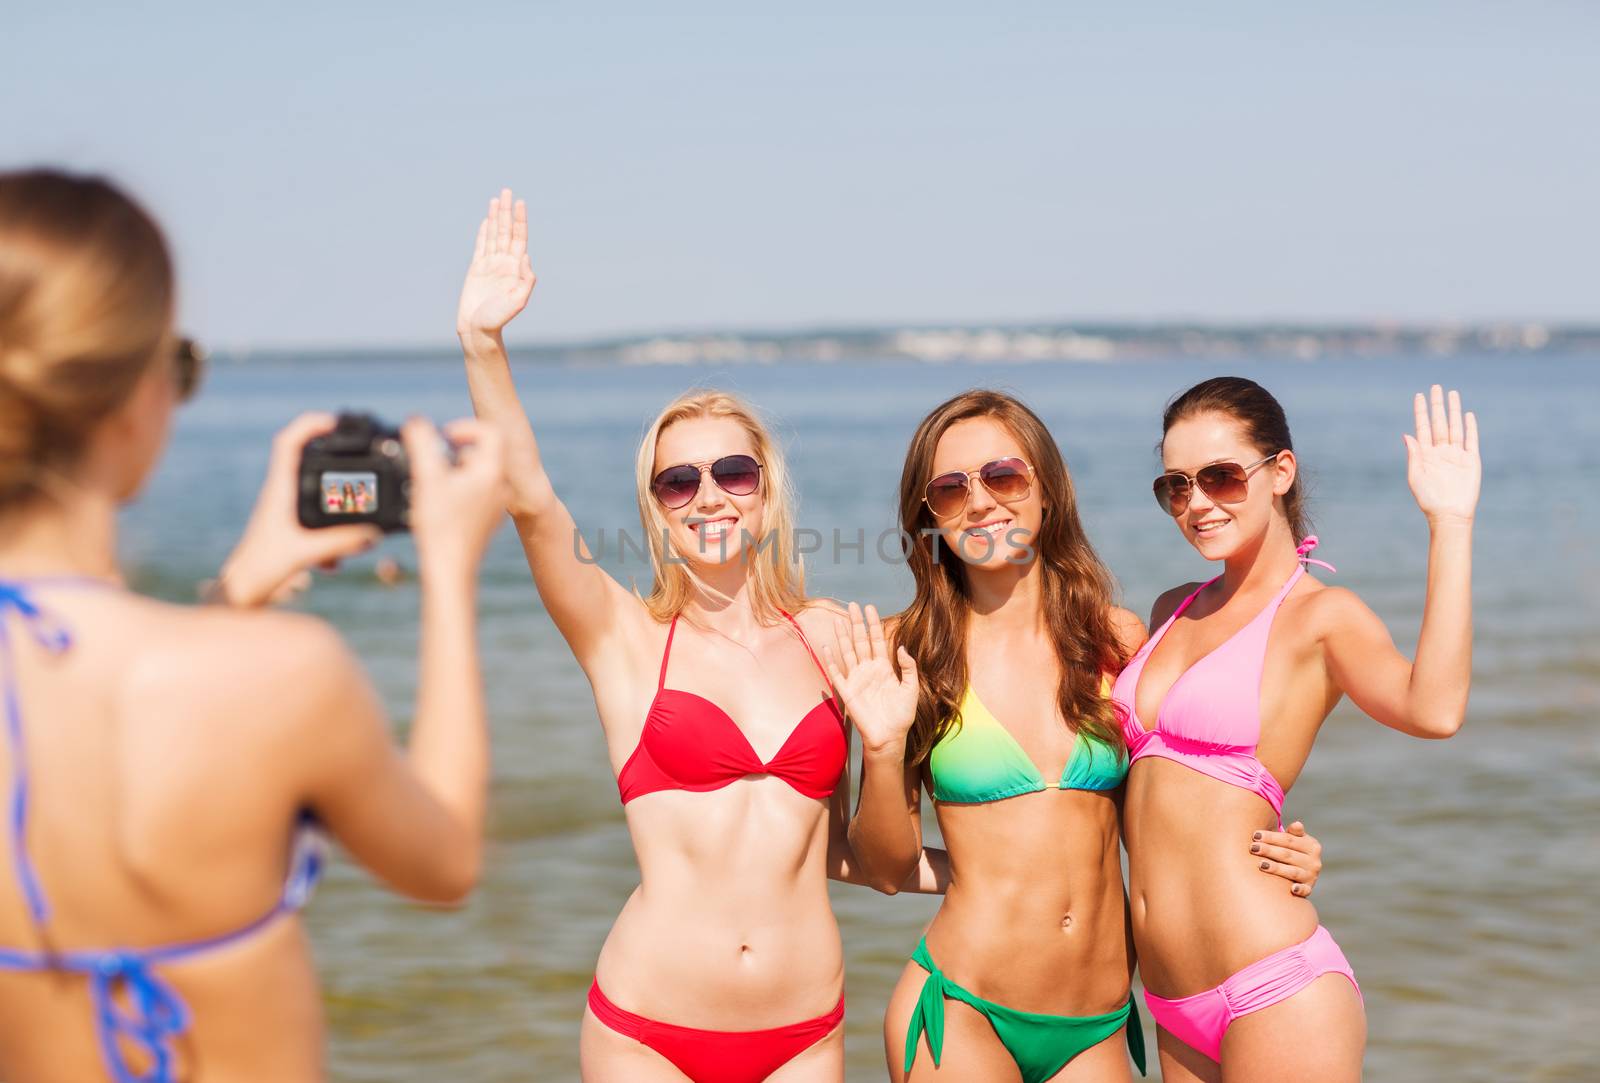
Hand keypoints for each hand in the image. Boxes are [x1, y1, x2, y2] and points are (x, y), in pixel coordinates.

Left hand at [217, 413, 382, 606]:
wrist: (240, 592)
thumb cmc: (260, 570)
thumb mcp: (305, 555)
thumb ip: (340, 543)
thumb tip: (373, 534)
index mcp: (278, 491)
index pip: (289, 443)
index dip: (311, 425)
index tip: (336, 423)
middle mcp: (279, 494)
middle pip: (303, 456)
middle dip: (331, 450)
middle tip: (357, 450)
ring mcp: (284, 509)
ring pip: (312, 485)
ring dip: (335, 494)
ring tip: (356, 507)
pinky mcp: (290, 525)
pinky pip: (316, 512)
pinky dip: (333, 524)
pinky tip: (339, 556)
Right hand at [403, 417, 507, 575]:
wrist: (450, 569)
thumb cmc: (440, 526)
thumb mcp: (426, 477)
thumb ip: (421, 443)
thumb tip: (416, 421)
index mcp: (492, 472)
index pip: (491, 432)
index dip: (466, 427)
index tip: (444, 436)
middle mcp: (500, 486)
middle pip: (485, 451)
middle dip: (456, 449)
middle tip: (434, 459)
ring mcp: (496, 504)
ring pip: (480, 472)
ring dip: (456, 468)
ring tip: (434, 481)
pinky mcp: (487, 518)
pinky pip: (477, 491)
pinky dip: (459, 486)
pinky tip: (439, 500)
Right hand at [456, 188, 535, 339]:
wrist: (478, 329)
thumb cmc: (499, 319)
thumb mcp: (518, 301)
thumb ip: (525, 280)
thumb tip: (526, 257)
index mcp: (515, 268)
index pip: (519, 238)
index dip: (519, 220)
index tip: (519, 202)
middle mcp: (504, 263)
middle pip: (506, 231)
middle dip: (506, 211)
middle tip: (506, 190)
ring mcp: (490, 265)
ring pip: (493, 235)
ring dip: (495, 217)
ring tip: (496, 199)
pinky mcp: (476, 270)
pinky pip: (480, 246)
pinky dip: (483, 233)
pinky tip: (486, 222)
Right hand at [822, 603, 917, 756]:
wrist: (889, 736)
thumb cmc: (902, 715)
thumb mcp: (911, 688)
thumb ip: (908, 667)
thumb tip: (901, 647)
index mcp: (884, 668)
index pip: (877, 640)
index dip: (873, 624)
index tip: (870, 608)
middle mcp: (868, 670)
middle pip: (860, 641)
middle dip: (856, 624)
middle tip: (852, 606)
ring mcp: (856, 679)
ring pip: (848, 652)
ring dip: (843, 636)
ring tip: (838, 620)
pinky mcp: (847, 692)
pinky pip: (837, 673)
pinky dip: (831, 661)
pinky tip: (827, 648)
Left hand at [1250, 821, 1322, 897]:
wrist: (1301, 872)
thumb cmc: (1292, 850)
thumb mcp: (1296, 840)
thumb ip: (1293, 833)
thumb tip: (1297, 825)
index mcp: (1312, 846)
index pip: (1289, 840)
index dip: (1271, 837)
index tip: (1255, 835)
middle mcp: (1314, 861)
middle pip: (1287, 855)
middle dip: (1269, 850)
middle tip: (1252, 848)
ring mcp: (1312, 876)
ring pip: (1292, 871)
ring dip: (1276, 868)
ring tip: (1260, 864)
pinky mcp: (1308, 889)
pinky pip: (1305, 890)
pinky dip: (1300, 890)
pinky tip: (1292, 889)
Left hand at [1404, 385, 1479, 525]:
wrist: (1449, 515)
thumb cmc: (1428, 499)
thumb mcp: (1415, 476)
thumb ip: (1413, 455)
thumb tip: (1406, 434)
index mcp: (1425, 454)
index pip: (1422, 427)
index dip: (1420, 411)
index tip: (1418, 395)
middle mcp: (1440, 451)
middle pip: (1439, 422)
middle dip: (1437, 405)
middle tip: (1436, 387)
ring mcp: (1456, 454)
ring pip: (1455, 427)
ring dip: (1454, 411)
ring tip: (1452, 394)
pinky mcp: (1471, 461)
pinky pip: (1471, 440)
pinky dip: (1470, 427)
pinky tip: (1467, 415)